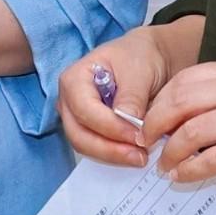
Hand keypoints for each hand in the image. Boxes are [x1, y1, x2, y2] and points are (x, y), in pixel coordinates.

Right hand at [57, 27, 171, 167]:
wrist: (147, 59)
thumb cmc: (138, 57)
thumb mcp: (138, 70)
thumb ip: (131, 96)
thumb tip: (128, 122)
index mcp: (74, 79)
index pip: (85, 111)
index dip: (110, 127)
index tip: (138, 136)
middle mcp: (68, 101)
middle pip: (79, 135)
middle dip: (109, 149)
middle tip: (140, 156)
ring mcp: (76, 118)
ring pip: (86, 146)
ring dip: (113, 156)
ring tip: (141, 156)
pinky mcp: (88, 130)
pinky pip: (96, 149)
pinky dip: (115, 155)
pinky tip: (136, 154)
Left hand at [139, 59, 215, 187]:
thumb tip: (181, 114)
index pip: (186, 79)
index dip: (161, 101)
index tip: (151, 119)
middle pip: (182, 101)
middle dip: (156, 124)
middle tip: (148, 142)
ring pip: (192, 132)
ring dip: (171, 151)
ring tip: (165, 165)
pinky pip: (211, 159)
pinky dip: (190, 170)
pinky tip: (182, 176)